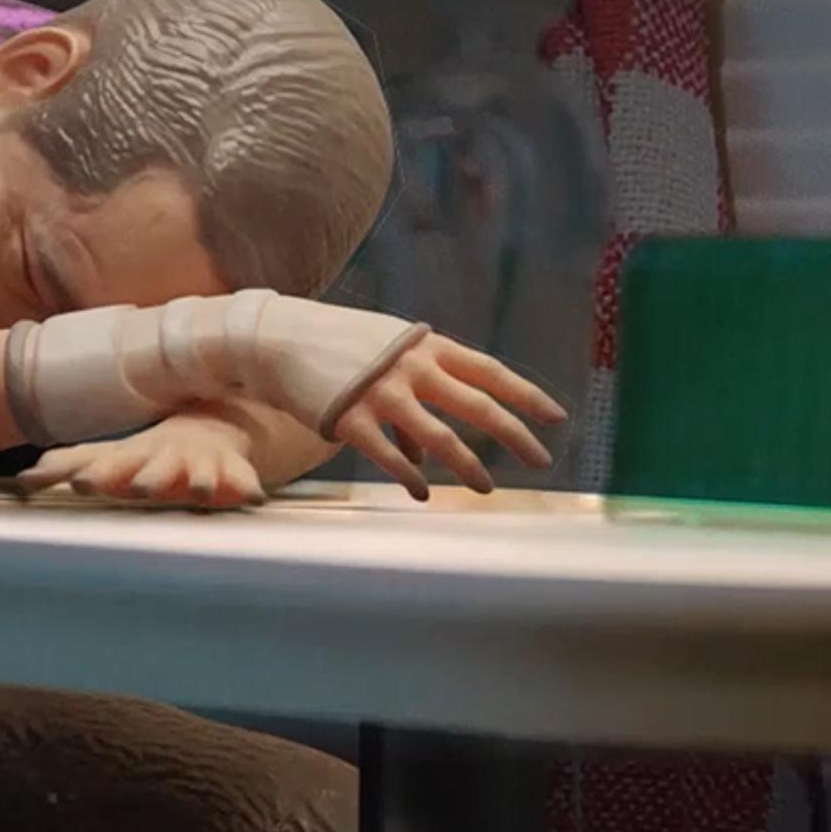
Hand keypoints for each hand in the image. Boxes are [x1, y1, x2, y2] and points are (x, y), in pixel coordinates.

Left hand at [20, 404, 273, 512]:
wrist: (207, 432)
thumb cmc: (145, 455)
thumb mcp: (109, 459)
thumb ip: (66, 467)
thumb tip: (20, 481)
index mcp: (131, 458)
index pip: (109, 464)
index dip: (96, 474)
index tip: (80, 486)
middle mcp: (164, 460)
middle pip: (155, 469)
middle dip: (148, 478)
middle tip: (139, 490)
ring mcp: (199, 465)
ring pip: (200, 474)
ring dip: (199, 481)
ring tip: (201, 492)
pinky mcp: (233, 472)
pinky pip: (243, 479)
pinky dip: (246, 487)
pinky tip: (251, 498)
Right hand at [327, 331, 566, 497]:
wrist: (273, 337)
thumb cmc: (334, 345)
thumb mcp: (383, 354)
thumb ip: (415, 393)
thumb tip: (431, 455)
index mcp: (424, 345)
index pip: (489, 370)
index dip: (526, 394)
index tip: (556, 418)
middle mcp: (410, 367)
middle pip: (477, 405)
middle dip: (514, 436)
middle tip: (541, 460)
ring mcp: (380, 392)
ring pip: (439, 437)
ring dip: (468, 465)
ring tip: (486, 488)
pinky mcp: (348, 418)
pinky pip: (388, 456)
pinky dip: (409, 476)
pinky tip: (422, 493)